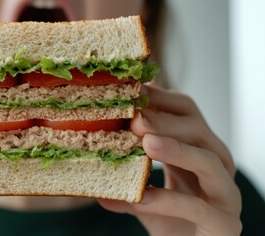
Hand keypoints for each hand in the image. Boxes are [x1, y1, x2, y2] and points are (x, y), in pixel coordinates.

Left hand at [98, 85, 241, 235]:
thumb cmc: (173, 220)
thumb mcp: (146, 194)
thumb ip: (125, 181)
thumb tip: (91, 174)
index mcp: (197, 149)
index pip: (185, 112)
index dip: (160, 99)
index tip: (131, 93)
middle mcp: (216, 165)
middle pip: (198, 129)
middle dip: (165, 120)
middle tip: (135, 118)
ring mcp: (225, 194)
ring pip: (208, 162)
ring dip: (176, 149)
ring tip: (147, 143)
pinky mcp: (224, 223)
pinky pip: (199, 207)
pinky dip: (168, 201)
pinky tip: (143, 197)